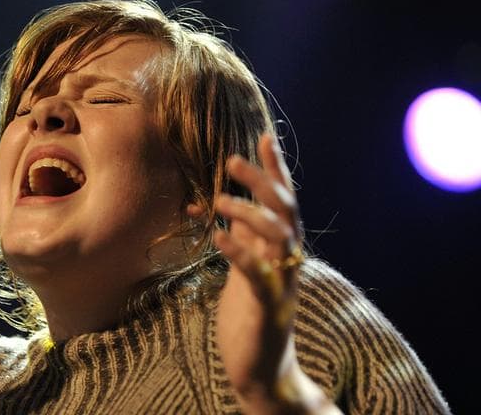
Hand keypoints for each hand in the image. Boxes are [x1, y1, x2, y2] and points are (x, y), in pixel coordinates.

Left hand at [189, 133, 336, 413]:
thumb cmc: (250, 312)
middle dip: (263, 181)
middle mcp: (288, 260)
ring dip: (250, 212)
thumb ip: (241, 233)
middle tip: (232, 161)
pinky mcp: (271, 307)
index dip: (276, 169)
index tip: (264, 138)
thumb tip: (223, 198)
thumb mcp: (245, 264)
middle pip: (285, 210)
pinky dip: (239, 252)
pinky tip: (217, 237)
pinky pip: (259, 274)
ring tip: (219, 200)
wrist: (262, 367)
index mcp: (281, 247)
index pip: (283, 200)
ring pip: (279, 235)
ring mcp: (283, 282)